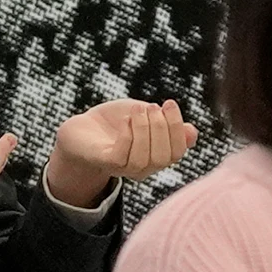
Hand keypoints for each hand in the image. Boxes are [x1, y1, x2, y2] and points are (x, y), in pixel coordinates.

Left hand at [43, 98, 198, 208]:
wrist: (80, 130)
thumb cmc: (116, 122)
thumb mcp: (146, 117)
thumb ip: (167, 124)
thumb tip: (191, 133)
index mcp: (156, 156)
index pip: (177, 152)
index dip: (177, 129)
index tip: (169, 103)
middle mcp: (142, 168)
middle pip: (163, 158)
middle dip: (162, 128)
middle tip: (151, 106)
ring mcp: (122, 168)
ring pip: (143, 160)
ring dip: (145, 130)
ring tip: (138, 109)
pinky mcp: (103, 162)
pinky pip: (121, 157)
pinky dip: (128, 136)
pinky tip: (126, 119)